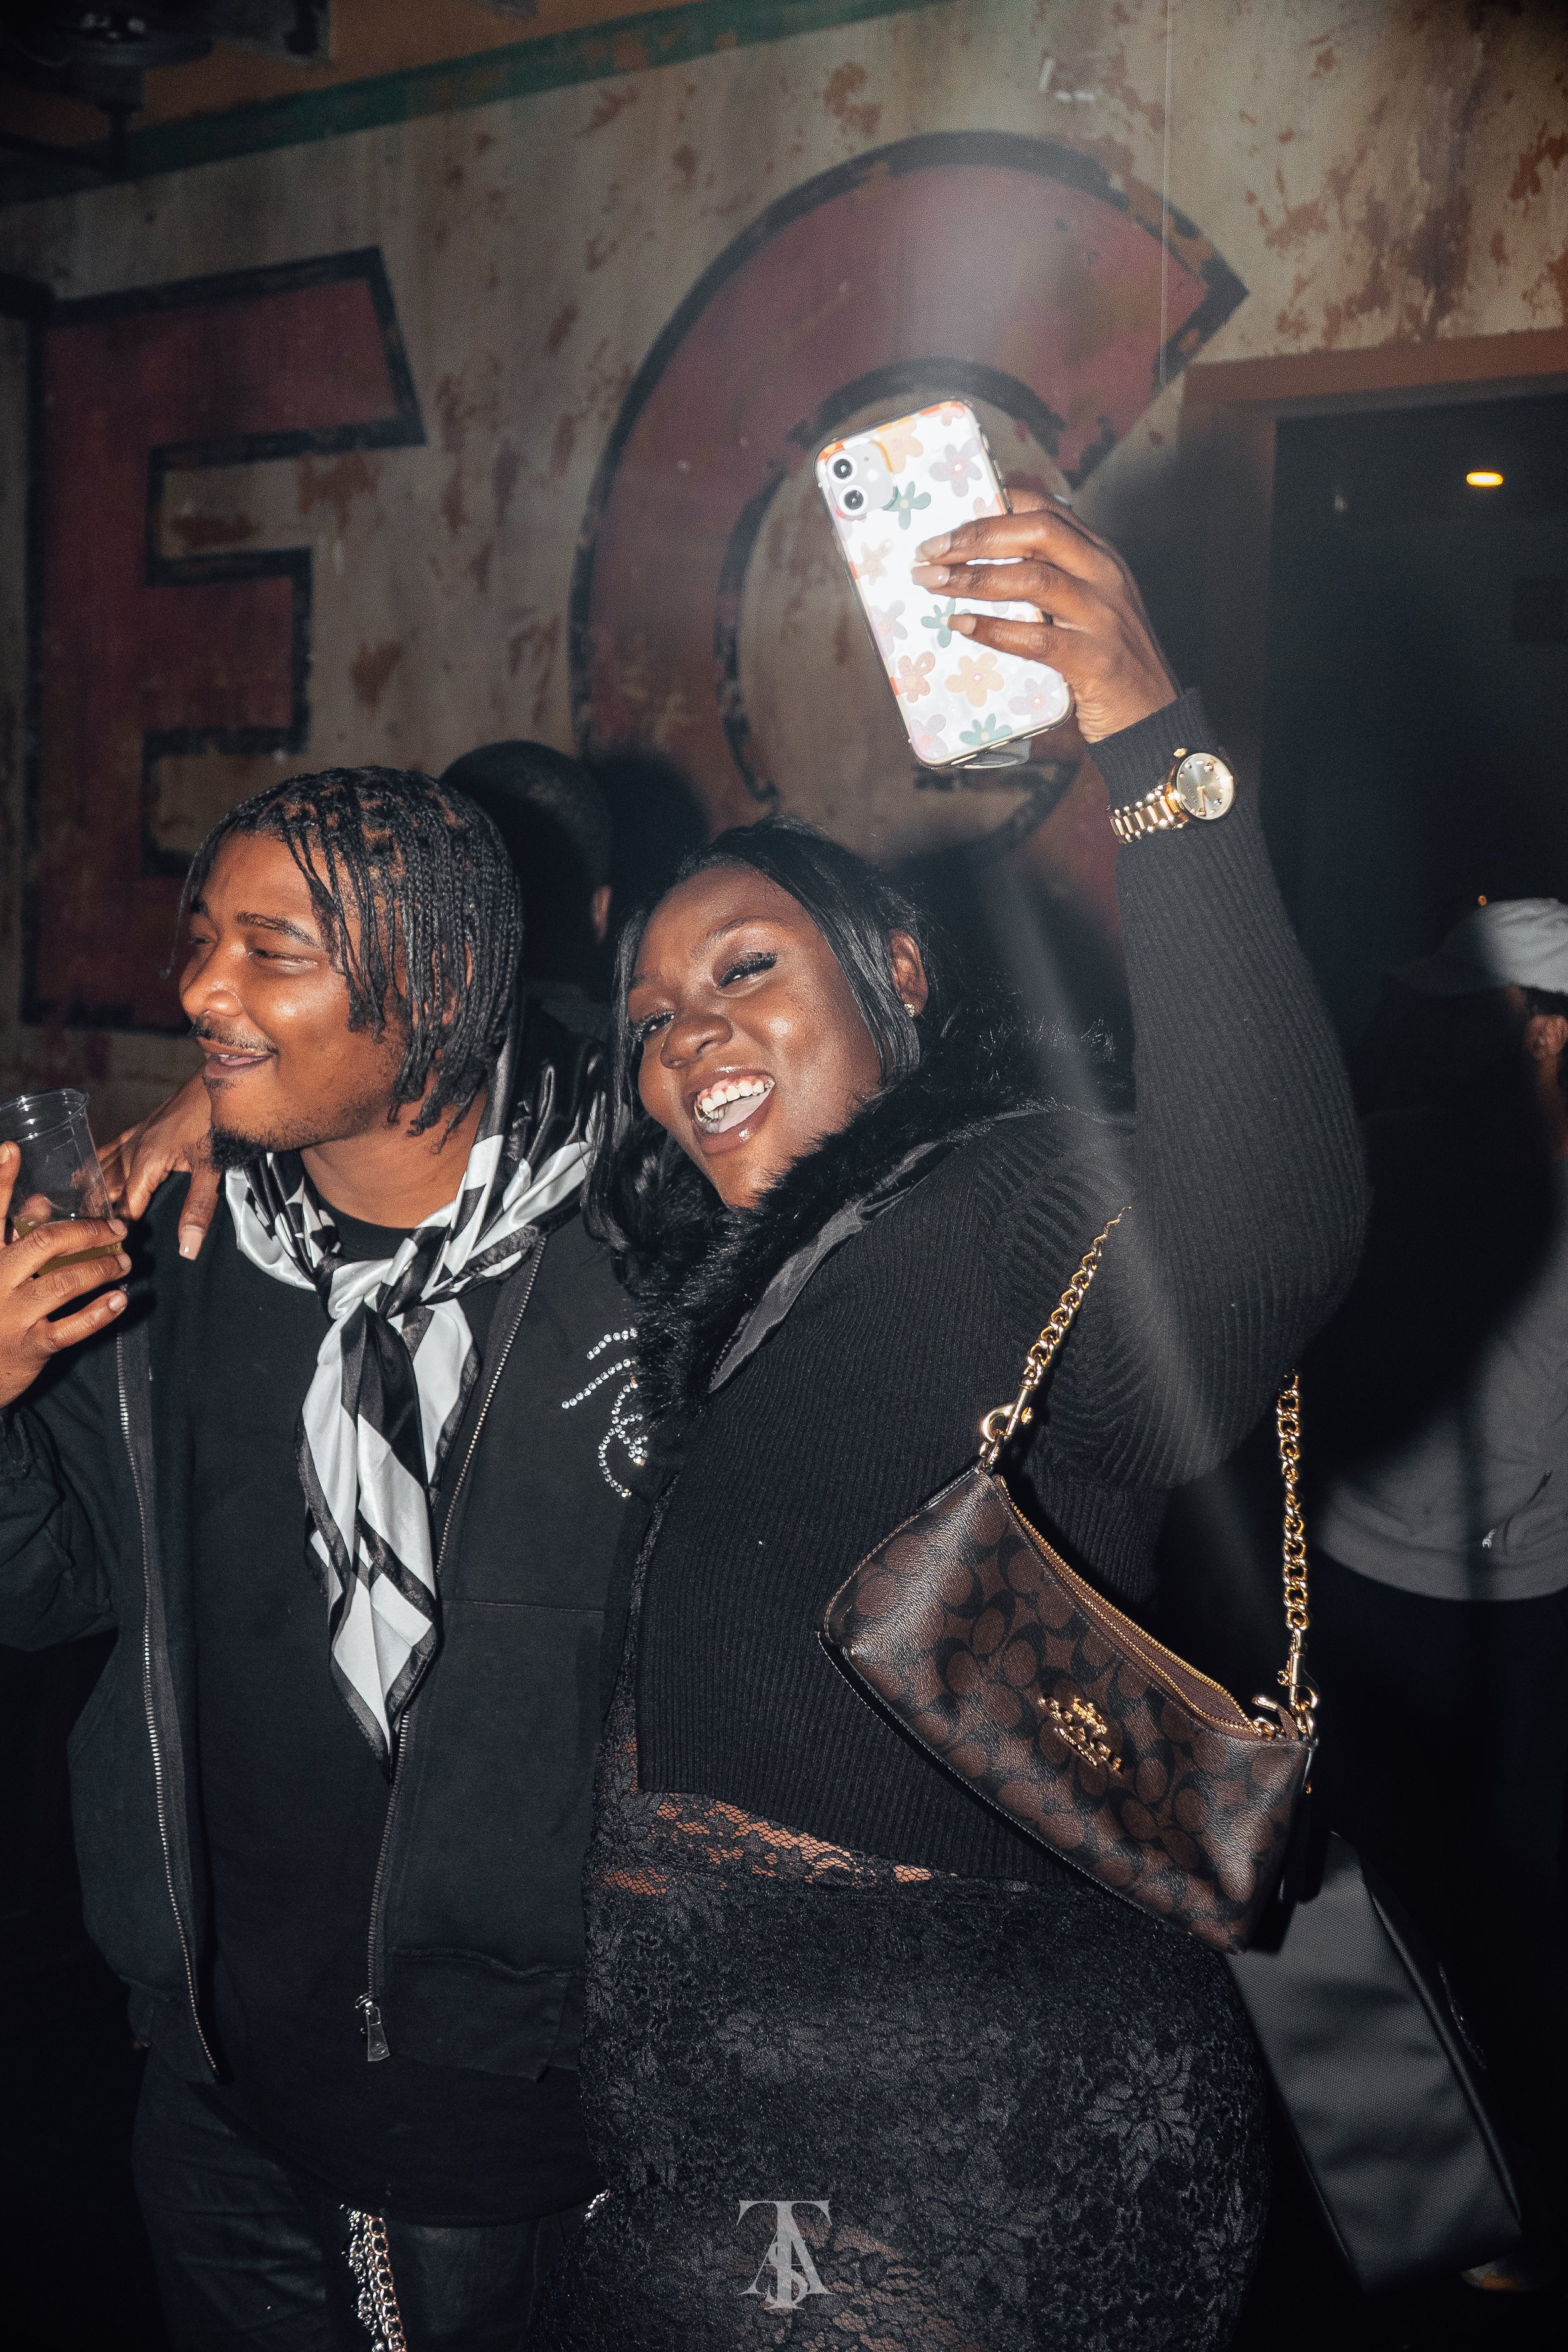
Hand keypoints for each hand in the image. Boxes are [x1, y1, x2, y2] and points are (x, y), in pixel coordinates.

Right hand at [0, 1142, 129, 1410]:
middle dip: (87, 1230)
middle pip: (43, 1243)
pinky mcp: (31, 1346)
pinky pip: (73, 1328)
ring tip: (124, 1261)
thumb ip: (12, 1233)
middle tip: (117, 1227)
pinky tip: (119, 1300)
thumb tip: (41, 1201)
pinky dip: (100, 1312)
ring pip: (65, 1282)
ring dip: (103, 1267)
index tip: (10, 1148)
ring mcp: (12, 1315)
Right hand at [100, 1070, 218, 1259]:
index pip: (125, 1206)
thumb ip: (198, 1208)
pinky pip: (113, 1145)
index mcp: (147, 1162)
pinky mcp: (145, 1124)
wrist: (222, 1078)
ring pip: (104, 1166)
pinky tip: (88, 1168)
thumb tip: (188, 1246)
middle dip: (98, 1212)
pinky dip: (99, 1161)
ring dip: (92, 1190)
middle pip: (107, 1187)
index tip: (110, 1250)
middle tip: (86, 1238)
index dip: (119, 1229)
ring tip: (79, 1213)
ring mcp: (138, 1134)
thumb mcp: (212, 1169)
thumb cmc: (215, 1119)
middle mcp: (135, 1148)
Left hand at [910, 492, 1178, 743]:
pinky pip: (1036, 638)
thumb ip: (1050, 582)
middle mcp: (1105, 575)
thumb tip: (981, 568)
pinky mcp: (1093, 658)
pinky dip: (993, 630)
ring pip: (1032, 579)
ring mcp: (1102, 615)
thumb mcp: (1087, 608)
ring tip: (934, 584)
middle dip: (977, 535)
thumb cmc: (1108, 664)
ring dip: (974, 579)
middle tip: (930, 550)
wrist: (1154, 718)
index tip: (952, 518)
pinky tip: (961, 626)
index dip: (996, 504)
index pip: (1047, 509)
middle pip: (1036, 532)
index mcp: (1101, 556)